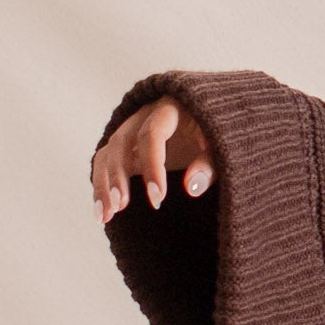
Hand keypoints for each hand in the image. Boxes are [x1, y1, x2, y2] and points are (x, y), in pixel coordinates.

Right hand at [91, 98, 214, 225]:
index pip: (152, 134)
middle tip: (121, 206)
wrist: (211, 123)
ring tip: (106, 216)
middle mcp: (143, 116)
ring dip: (103, 185)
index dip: (152, 166)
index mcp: (170, 108)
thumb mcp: (222, 147)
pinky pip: (106, 163)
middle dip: (118, 176)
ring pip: (108, 154)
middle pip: (122, 143)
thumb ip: (209, 165)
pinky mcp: (126, 146)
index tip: (158, 199)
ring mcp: (131, 130)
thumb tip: (192, 188)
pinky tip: (103, 213)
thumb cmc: (219, 135)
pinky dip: (101, 187)